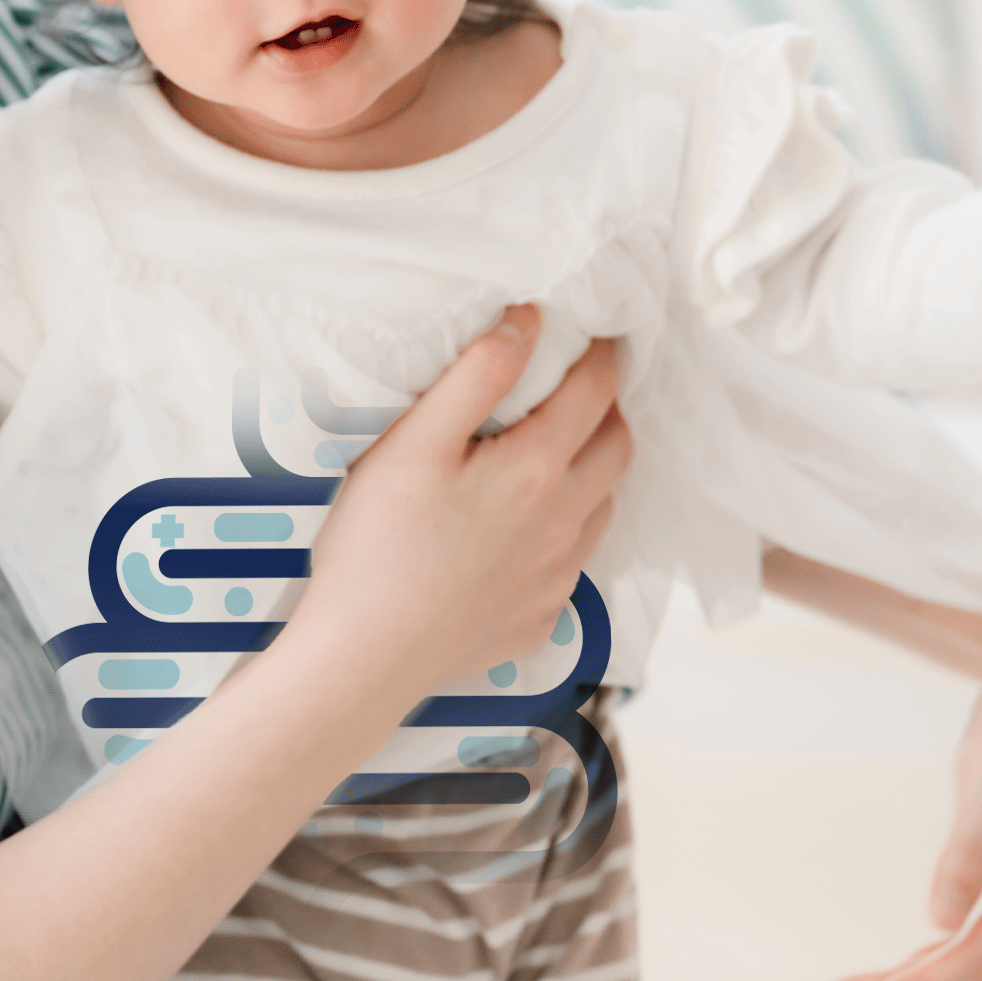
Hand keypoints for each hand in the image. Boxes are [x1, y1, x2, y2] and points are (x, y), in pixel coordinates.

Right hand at [295, 306, 631, 696]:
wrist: (363, 659)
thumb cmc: (377, 547)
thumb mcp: (415, 442)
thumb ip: (476, 374)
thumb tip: (527, 321)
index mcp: (537, 470)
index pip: (595, 391)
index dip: (601, 353)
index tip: (595, 333)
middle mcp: (563, 524)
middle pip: (618, 447)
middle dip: (608, 407)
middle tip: (580, 385)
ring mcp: (556, 578)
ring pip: (602, 507)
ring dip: (593, 469)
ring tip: (557, 450)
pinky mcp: (538, 618)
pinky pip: (573, 564)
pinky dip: (564, 531)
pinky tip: (524, 529)